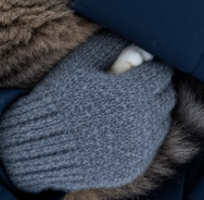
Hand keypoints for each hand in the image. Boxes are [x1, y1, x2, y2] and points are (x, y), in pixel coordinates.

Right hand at [0, 31, 176, 192]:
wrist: (38, 144)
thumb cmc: (59, 97)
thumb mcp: (82, 62)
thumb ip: (112, 45)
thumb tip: (136, 36)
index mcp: (132, 93)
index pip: (160, 72)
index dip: (148, 66)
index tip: (135, 67)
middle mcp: (141, 122)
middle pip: (166, 95)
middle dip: (152, 86)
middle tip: (131, 85)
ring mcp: (139, 148)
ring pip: (162, 119)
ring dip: (150, 110)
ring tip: (124, 106)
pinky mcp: (133, 166)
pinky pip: (151, 143)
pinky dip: (142, 133)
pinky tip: (120, 127)